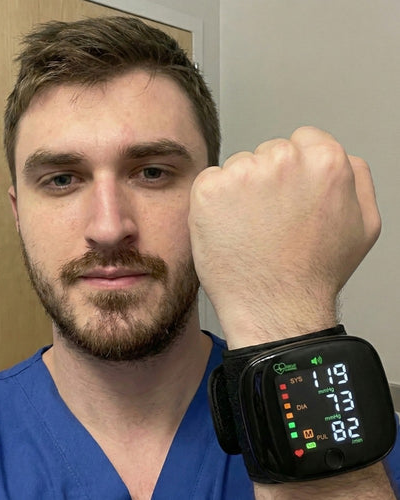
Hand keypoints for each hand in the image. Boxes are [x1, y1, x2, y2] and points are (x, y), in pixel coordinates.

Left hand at [189, 127, 380, 346]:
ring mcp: (243, 174)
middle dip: (267, 180)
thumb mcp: (363, 224)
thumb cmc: (314, 273)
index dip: (295, 170)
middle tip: (269, 219)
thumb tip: (341, 159)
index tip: (287, 194)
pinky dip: (214, 203)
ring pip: (238, 167)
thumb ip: (356, 179)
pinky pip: (210, 182)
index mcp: (325, 161)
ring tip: (250, 229)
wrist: (274, 306)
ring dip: (239, 191)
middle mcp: (284, 160)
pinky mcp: (209, 190)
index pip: (303, 140)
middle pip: (268, 152)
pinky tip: (229, 229)